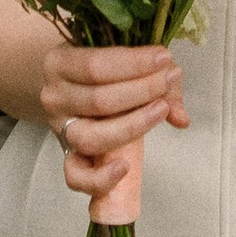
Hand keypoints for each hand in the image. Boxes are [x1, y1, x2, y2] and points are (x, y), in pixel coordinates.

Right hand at [38, 37, 187, 197]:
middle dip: (141, 90)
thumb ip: (154, 77)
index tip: (164, 59)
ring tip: (161, 111)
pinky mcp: (68, 156)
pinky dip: (99, 178)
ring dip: (133, 126)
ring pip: (92, 137)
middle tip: (167, 81)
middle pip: (98, 100)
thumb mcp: (119, 59)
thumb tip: (181, 117)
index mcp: (59, 63)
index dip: (134, 63)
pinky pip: (76, 177)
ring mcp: (60, 130)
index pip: (96, 66)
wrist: (71, 85)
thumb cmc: (101, 69)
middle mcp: (54, 97)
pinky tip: (124, 167)